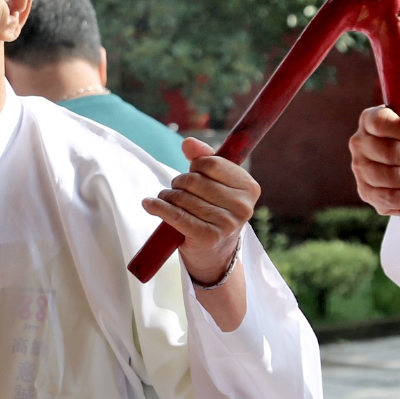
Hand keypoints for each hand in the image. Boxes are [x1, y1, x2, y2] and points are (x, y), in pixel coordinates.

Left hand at [142, 139, 256, 331]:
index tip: (192, 173)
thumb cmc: (214, 212)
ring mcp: (226, 224)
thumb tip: (188, 143)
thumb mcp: (216, 184)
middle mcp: (242, 207)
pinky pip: (174, 215)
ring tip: (166, 201)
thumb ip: (205, 159)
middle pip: (194, 180)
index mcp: (250, 188)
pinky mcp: (207, 238)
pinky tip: (149, 205)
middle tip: (176, 191)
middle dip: (179, 183)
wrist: (214, 255)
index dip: (195, 166)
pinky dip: (157, 207)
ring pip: (182, 198)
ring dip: (166, 196)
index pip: (211, 163)